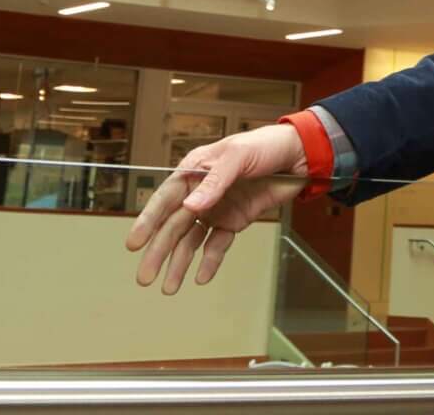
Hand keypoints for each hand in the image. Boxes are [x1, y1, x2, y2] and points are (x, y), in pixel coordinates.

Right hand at [124, 123, 308, 294]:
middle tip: (145, 277)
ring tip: (168, 287)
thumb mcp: (237, 156)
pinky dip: (209, 261)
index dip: (148, 222)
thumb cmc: (265, 146)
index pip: (165, 200)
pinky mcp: (234, 221)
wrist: (298, 157)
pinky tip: (201, 277)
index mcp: (195, 171)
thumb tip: (191, 207)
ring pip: (191, 241)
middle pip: (174, 226)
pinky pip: (217, 245)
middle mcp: (201, 193)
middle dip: (159, 252)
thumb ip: (214, 182)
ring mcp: (217, 209)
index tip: (134, 243)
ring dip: (179, 263)